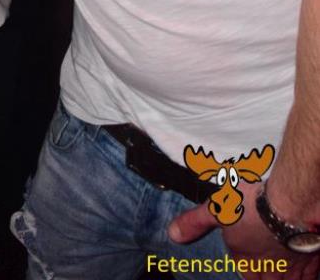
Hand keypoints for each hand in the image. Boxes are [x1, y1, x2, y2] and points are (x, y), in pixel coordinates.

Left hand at [169, 182, 318, 278]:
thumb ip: (195, 222)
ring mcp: (290, 268)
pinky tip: (307, 274)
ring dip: (284, 279)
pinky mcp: (311, 262)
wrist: (288, 206)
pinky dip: (307, 278)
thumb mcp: (216, 208)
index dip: (249, 273)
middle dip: (267, 278)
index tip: (251, 271)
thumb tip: (171, 234)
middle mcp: (268, 270)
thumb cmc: (251, 206)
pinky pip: (310, 279)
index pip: (246, 276)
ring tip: (283, 275)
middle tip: (266, 273)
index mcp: (245, 260)